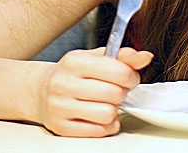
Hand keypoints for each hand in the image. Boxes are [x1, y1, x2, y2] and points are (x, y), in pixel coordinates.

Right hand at [37, 47, 152, 136]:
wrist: (42, 91)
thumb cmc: (75, 73)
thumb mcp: (96, 57)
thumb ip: (123, 56)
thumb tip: (145, 57)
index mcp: (74, 61)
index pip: (118, 71)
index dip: (131, 76)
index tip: (129, 77)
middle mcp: (64, 83)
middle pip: (115, 94)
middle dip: (122, 92)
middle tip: (117, 90)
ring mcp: (60, 107)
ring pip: (107, 114)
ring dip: (114, 110)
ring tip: (106, 102)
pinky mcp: (61, 127)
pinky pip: (99, 131)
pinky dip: (106, 124)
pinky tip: (99, 115)